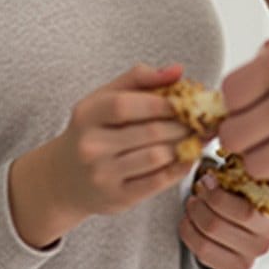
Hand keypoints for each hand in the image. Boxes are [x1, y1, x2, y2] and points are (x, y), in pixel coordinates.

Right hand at [9, 63, 196, 247]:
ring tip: (199, 135)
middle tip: (204, 118)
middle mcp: (91, 147)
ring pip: (158, 156)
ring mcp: (103, 175)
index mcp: (87, 115)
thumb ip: (139, 78)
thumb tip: (177, 70)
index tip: (186, 100)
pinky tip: (189, 155)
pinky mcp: (118, 198)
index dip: (161, 102)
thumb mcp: (104, 98)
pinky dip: (180, 167)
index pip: (125, 105)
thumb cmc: (93, 130)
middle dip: (184, 124)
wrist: (64, 179)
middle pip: (150, 132)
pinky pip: (159, 181)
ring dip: (186, 144)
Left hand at [179, 176, 268, 268]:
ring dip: (191, 218)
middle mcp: (265, 242)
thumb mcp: (250, 183)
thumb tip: (216, 168)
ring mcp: (250, 259)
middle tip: (195, 192)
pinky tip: (190, 222)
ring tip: (192, 204)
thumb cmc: (249, 197)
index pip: (241, 212)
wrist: (254, 226)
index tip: (206, 180)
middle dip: (199, 205)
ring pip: (206, 240)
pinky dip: (189, 234)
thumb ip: (239, 175)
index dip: (216, 195)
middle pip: (216, 226)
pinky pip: (202, 253)